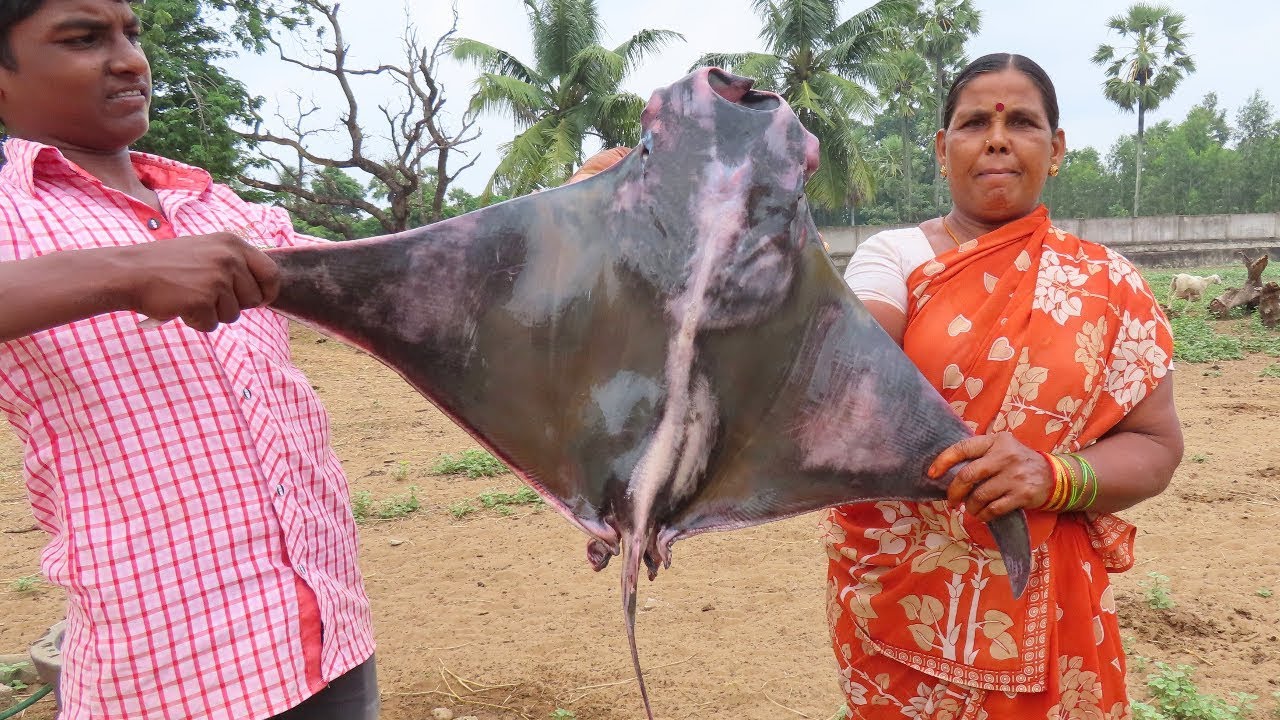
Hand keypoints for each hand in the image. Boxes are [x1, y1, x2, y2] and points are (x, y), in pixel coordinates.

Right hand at [112, 233, 280, 331]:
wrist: (130, 272)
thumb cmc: (167, 265)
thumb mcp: (207, 251)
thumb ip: (234, 265)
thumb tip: (263, 291)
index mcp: (233, 244)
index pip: (271, 273)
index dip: (268, 291)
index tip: (261, 300)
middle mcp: (229, 259)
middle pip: (253, 300)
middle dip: (232, 305)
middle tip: (206, 295)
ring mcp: (216, 279)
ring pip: (232, 315)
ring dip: (212, 314)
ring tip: (189, 297)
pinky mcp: (203, 299)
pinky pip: (211, 325)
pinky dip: (196, 322)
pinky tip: (180, 306)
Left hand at [928, 433, 1052, 521]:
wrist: (1054, 476)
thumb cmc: (1019, 462)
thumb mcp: (1002, 448)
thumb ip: (980, 454)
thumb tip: (948, 470)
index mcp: (996, 441)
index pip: (963, 448)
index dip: (943, 461)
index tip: (932, 473)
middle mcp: (1005, 456)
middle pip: (968, 475)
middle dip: (955, 491)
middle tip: (952, 500)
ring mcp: (1015, 476)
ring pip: (980, 495)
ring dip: (970, 506)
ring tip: (970, 508)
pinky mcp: (1023, 494)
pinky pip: (994, 509)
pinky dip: (984, 515)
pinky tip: (983, 515)